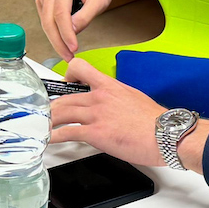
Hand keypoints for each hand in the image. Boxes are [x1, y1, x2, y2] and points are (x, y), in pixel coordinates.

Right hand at [35, 0, 125, 61]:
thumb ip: (86, 16)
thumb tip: (73, 32)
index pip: (61, 13)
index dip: (66, 33)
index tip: (73, 47)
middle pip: (49, 20)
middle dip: (58, 41)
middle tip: (68, 56)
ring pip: (45, 21)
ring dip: (55, 39)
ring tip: (67, 51)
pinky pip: (45, 19)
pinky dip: (52, 31)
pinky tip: (62, 39)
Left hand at [46, 59, 165, 166]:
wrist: (166, 134)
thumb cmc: (156, 121)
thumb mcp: (134, 98)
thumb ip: (117, 98)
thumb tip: (111, 106)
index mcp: (110, 86)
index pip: (81, 67)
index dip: (69, 75)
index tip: (66, 84)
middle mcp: (99, 97)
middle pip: (65, 96)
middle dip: (52, 106)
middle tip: (48, 113)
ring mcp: (96, 114)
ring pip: (61, 112)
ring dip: (49, 121)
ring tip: (42, 127)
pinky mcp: (95, 133)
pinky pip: (67, 132)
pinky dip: (54, 137)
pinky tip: (49, 140)